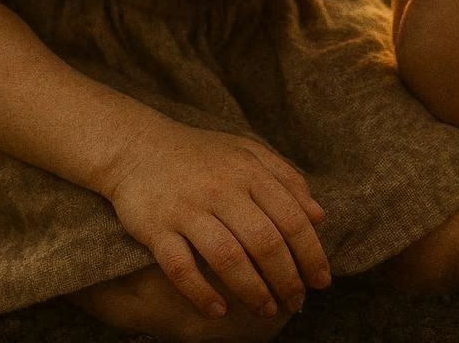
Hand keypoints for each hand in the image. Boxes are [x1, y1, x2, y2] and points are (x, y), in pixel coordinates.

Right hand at [102, 117, 331, 318]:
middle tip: (296, 303)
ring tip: (266, 310)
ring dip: (251, 291)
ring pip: (227, 258)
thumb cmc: (200, 154)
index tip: (321, 281)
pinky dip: (200, 293)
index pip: (291, 218)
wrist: (137, 146)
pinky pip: (180, 268)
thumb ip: (286, 178)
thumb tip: (318, 216)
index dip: (311, 254)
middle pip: (264, 242)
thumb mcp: (248, 151)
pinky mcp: (156, 228)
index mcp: (249, 171)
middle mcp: (221, 190)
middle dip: (286, 279)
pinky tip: (218, 311)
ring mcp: (188, 209)